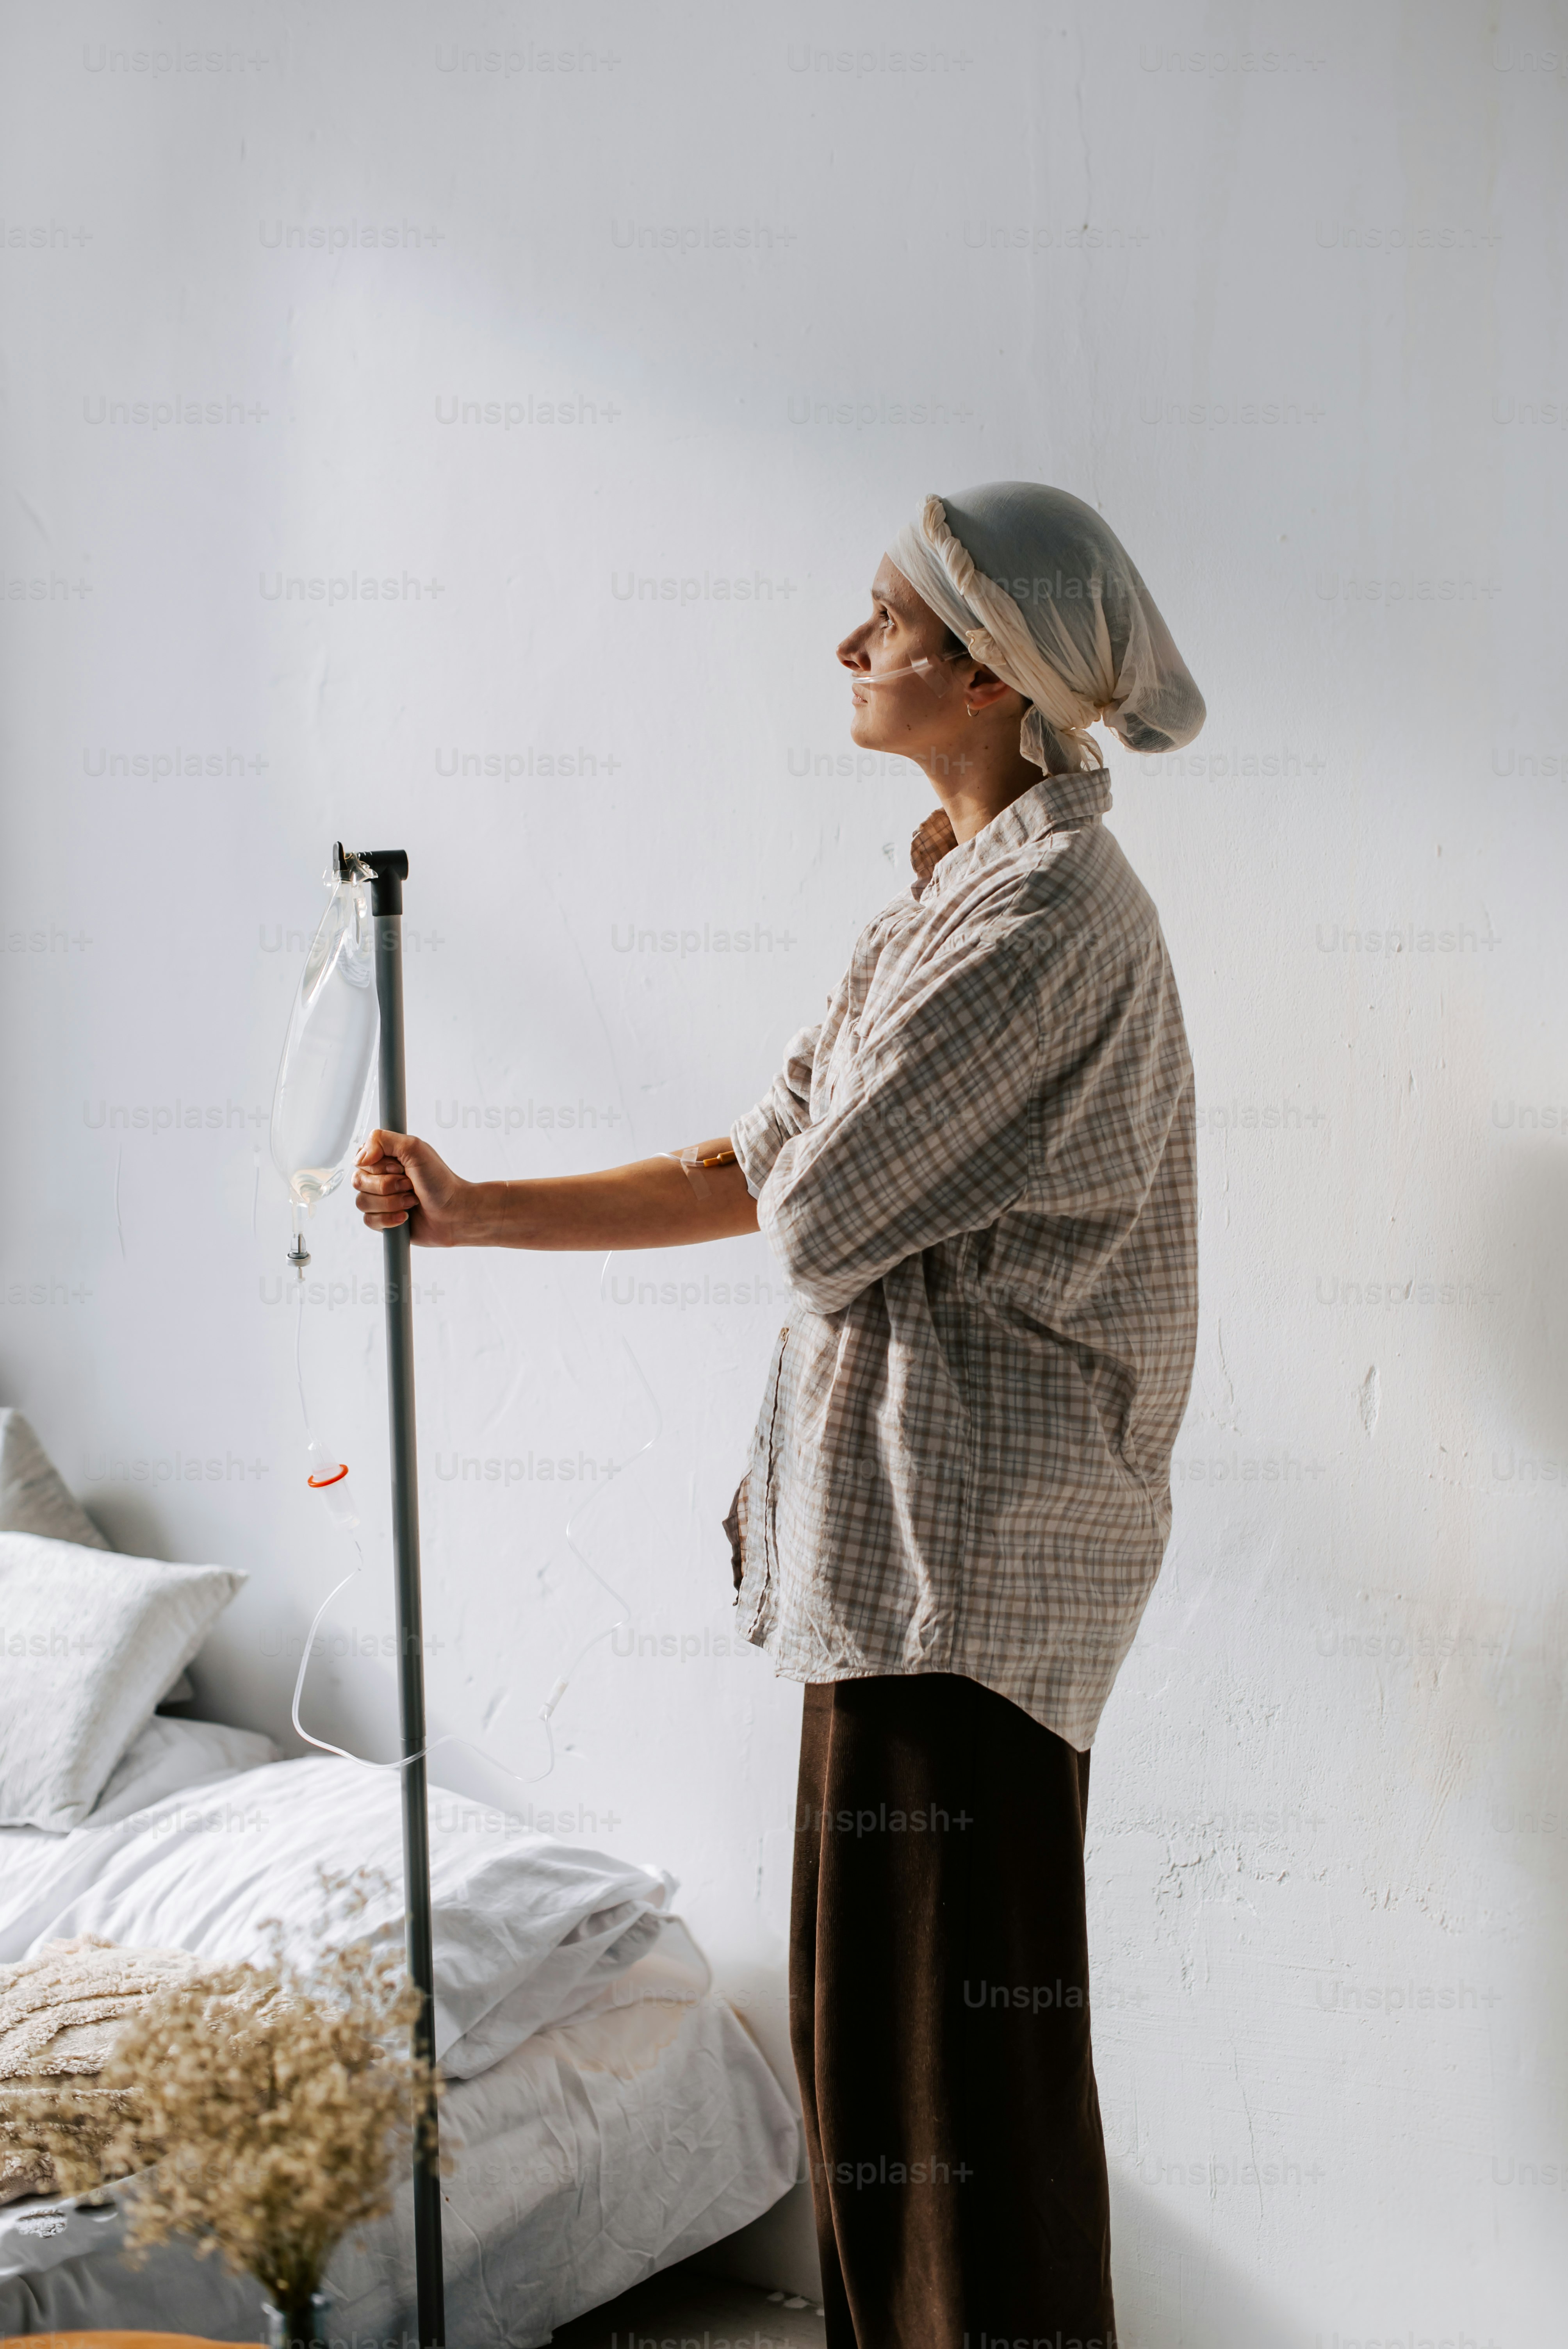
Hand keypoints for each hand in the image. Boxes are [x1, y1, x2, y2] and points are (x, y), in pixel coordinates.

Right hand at [352, 1130, 470, 1245]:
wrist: (454, 1212)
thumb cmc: (439, 1180)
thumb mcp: (415, 1148)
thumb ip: (382, 1140)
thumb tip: (359, 1157)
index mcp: (385, 1158)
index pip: (360, 1159)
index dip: (379, 1166)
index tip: (400, 1167)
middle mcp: (379, 1178)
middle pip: (358, 1181)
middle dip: (387, 1185)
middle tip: (410, 1185)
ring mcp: (380, 1200)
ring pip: (362, 1202)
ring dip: (391, 1202)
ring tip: (411, 1201)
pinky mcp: (382, 1220)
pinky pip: (368, 1220)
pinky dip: (389, 1219)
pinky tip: (405, 1216)